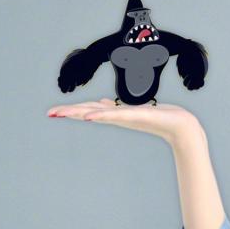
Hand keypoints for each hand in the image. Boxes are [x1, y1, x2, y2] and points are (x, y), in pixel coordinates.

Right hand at [46, 98, 200, 146]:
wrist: (179, 125)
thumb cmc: (158, 117)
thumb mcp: (133, 109)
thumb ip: (115, 107)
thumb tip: (100, 103)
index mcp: (115, 114)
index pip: (88, 110)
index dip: (70, 110)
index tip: (52, 112)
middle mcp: (118, 117)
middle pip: (88, 112)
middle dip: (69, 112)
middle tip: (50, 113)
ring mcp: (126, 117)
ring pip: (98, 113)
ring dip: (80, 113)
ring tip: (62, 113)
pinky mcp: (137, 116)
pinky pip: (116, 114)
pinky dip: (103, 115)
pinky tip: (90, 116)